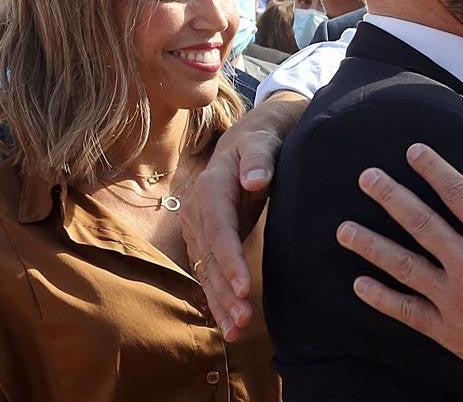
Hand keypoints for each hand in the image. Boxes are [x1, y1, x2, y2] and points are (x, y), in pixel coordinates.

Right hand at [181, 92, 306, 340]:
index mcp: (211, 184)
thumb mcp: (265, 135)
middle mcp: (197, 207)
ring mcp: (198, 225)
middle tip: (244, 320)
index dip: (229, 259)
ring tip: (236, 330)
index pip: (218, 227)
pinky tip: (228, 326)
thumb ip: (260, 156)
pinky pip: (209, 271)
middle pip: (209, 255)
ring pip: (206, 269)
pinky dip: (217, 299)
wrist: (254, 130)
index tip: (246, 287)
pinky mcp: (206, 237)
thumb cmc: (265, 133)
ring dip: (220, 301)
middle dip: (225, 290)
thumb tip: (253, 180)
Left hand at [336, 144, 462, 401]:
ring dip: (370, 244)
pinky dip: (380, 297)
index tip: (413, 152)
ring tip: (344, 230)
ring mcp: (454, 298)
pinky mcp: (447, 329)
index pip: (458, 192)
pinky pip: (406, 310)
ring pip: (402, 263)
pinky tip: (359, 284)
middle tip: (366, 178)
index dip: (433, 168)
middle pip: (419, 220)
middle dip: (389, 195)